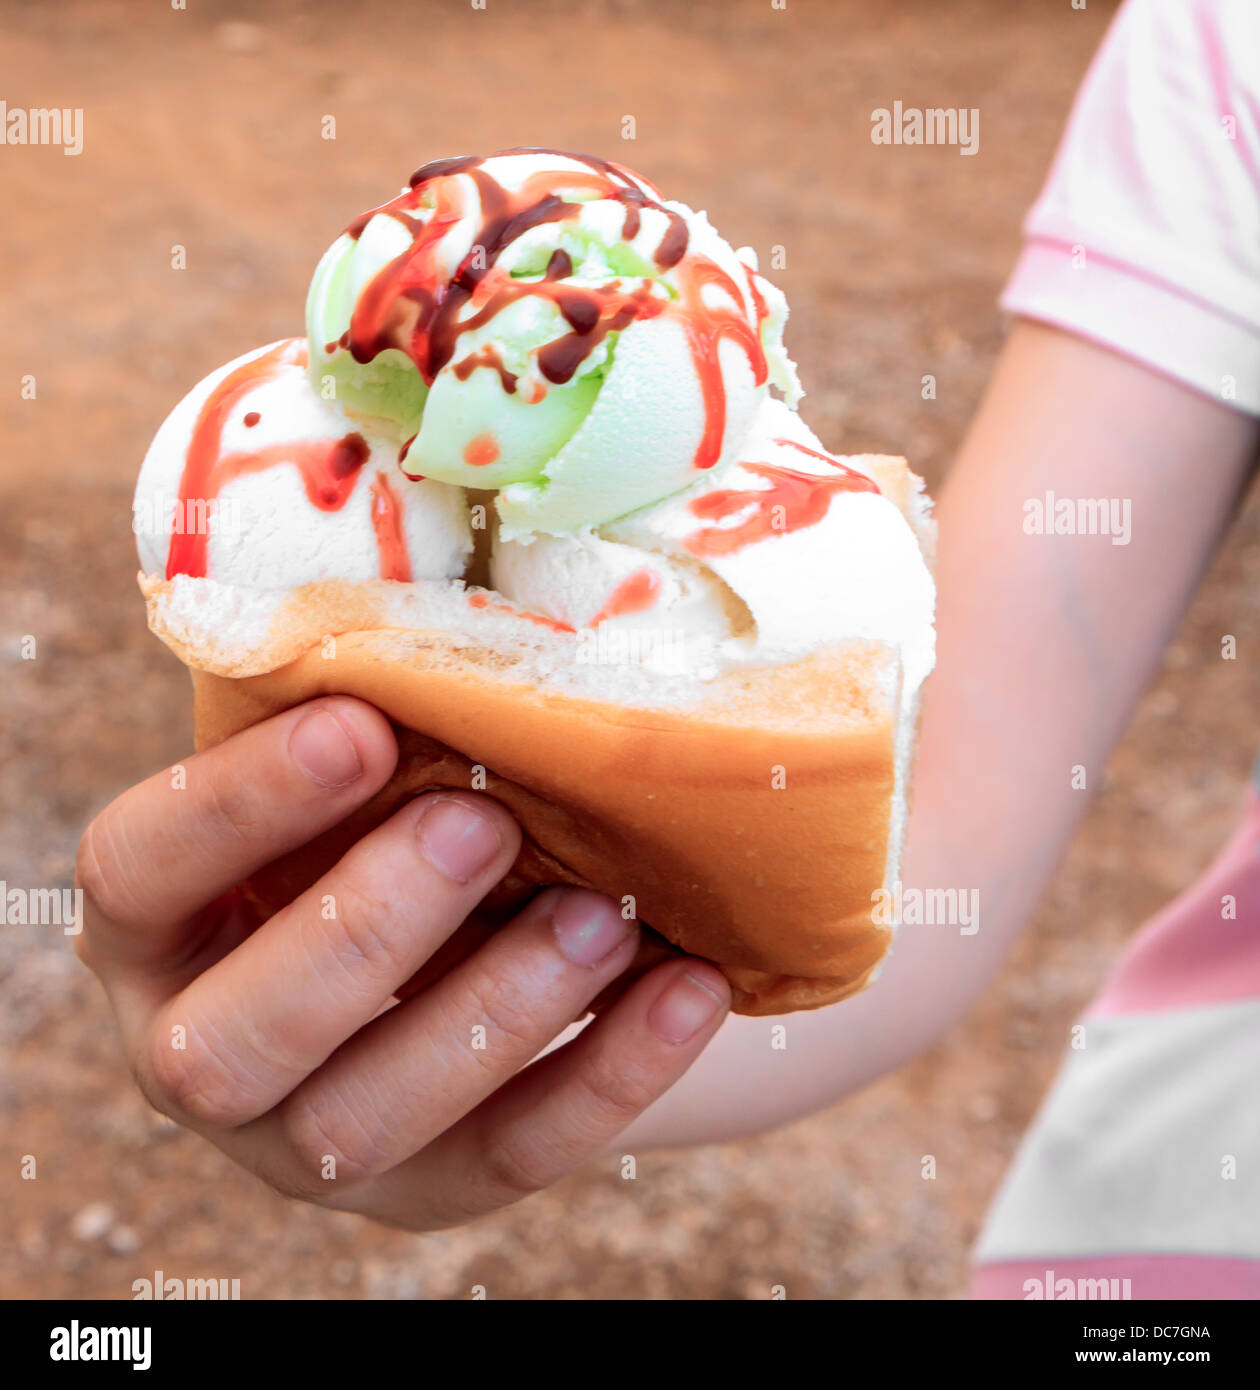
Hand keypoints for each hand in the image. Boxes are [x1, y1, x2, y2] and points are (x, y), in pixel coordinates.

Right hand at [75, 696, 730, 1228]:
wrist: (453, 947)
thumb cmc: (381, 826)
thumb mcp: (349, 779)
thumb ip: (366, 724)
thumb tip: (465, 626)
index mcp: (159, 924)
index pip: (138, 870)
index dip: (235, 805)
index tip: (359, 723)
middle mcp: (200, 1049)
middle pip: (232, 1040)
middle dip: (367, 929)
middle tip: (482, 823)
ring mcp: (304, 1143)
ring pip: (364, 1120)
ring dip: (494, 1011)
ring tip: (604, 912)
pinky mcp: (425, 1190)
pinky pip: (509, 1155)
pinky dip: (608, 1073)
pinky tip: (688, 984)